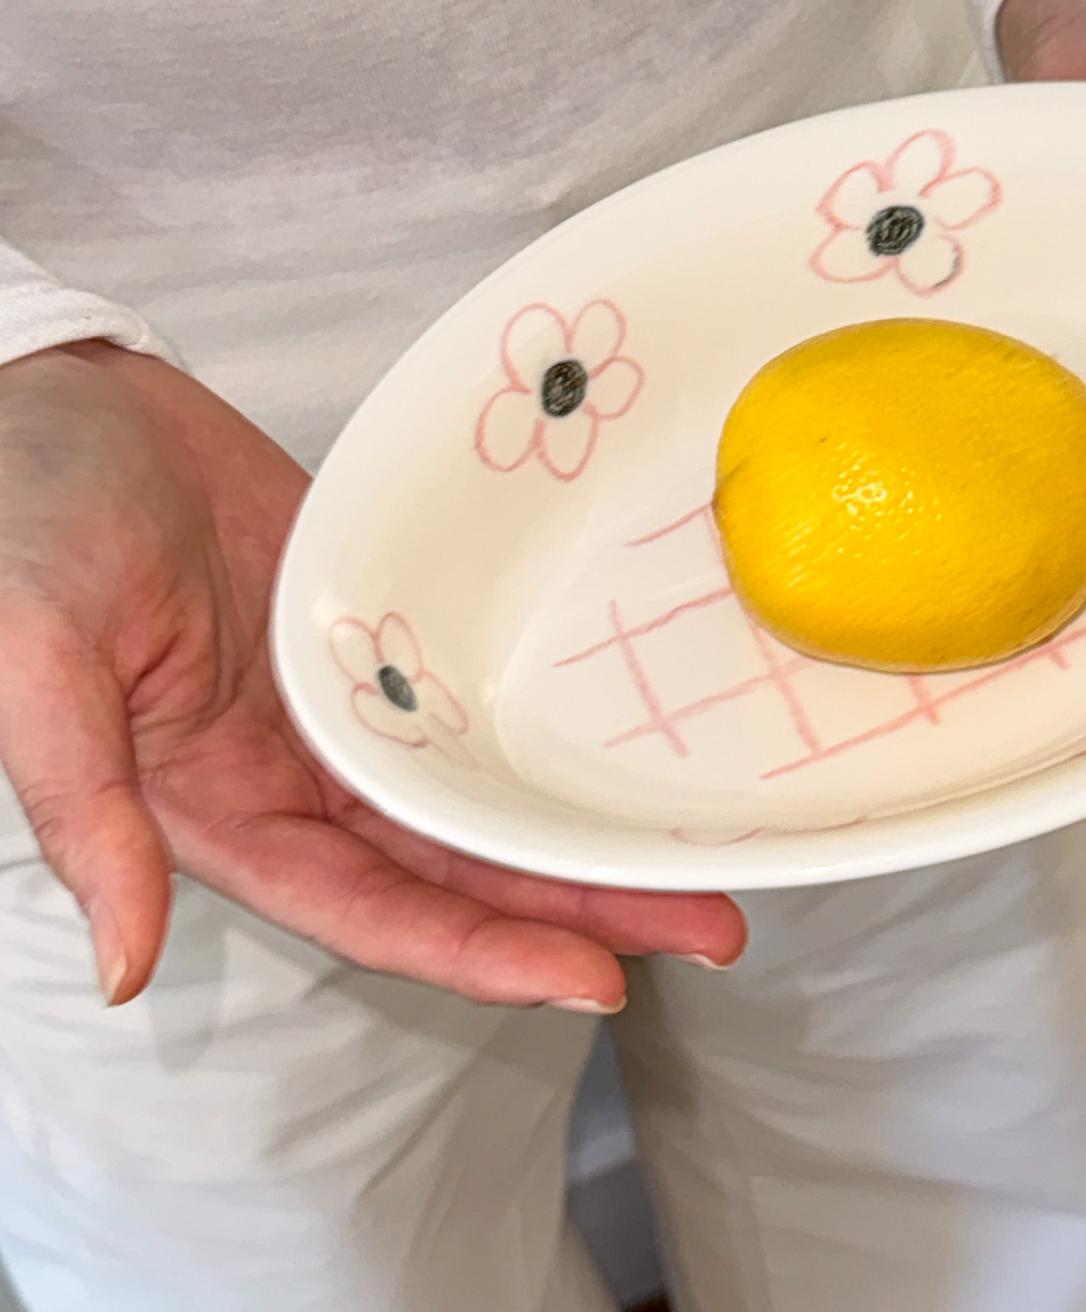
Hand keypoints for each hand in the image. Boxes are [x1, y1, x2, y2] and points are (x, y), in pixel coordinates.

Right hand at [0, 343, 744, 1007]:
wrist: (67, 404)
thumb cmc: (25, 522)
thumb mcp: (33, 663)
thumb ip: (86, 809)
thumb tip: (125, 965)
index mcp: (222, 809)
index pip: (375, 910)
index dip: (485, 954)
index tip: (602, 983)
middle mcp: (303, 776)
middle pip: (461, 867)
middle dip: (581, 908)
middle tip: (714, 927)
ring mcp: (354, 702)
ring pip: (486, 790)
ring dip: (582, 830)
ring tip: (698, 857)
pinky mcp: (384, 628)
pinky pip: (476, 694)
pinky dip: (542, 730)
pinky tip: (618, 751)